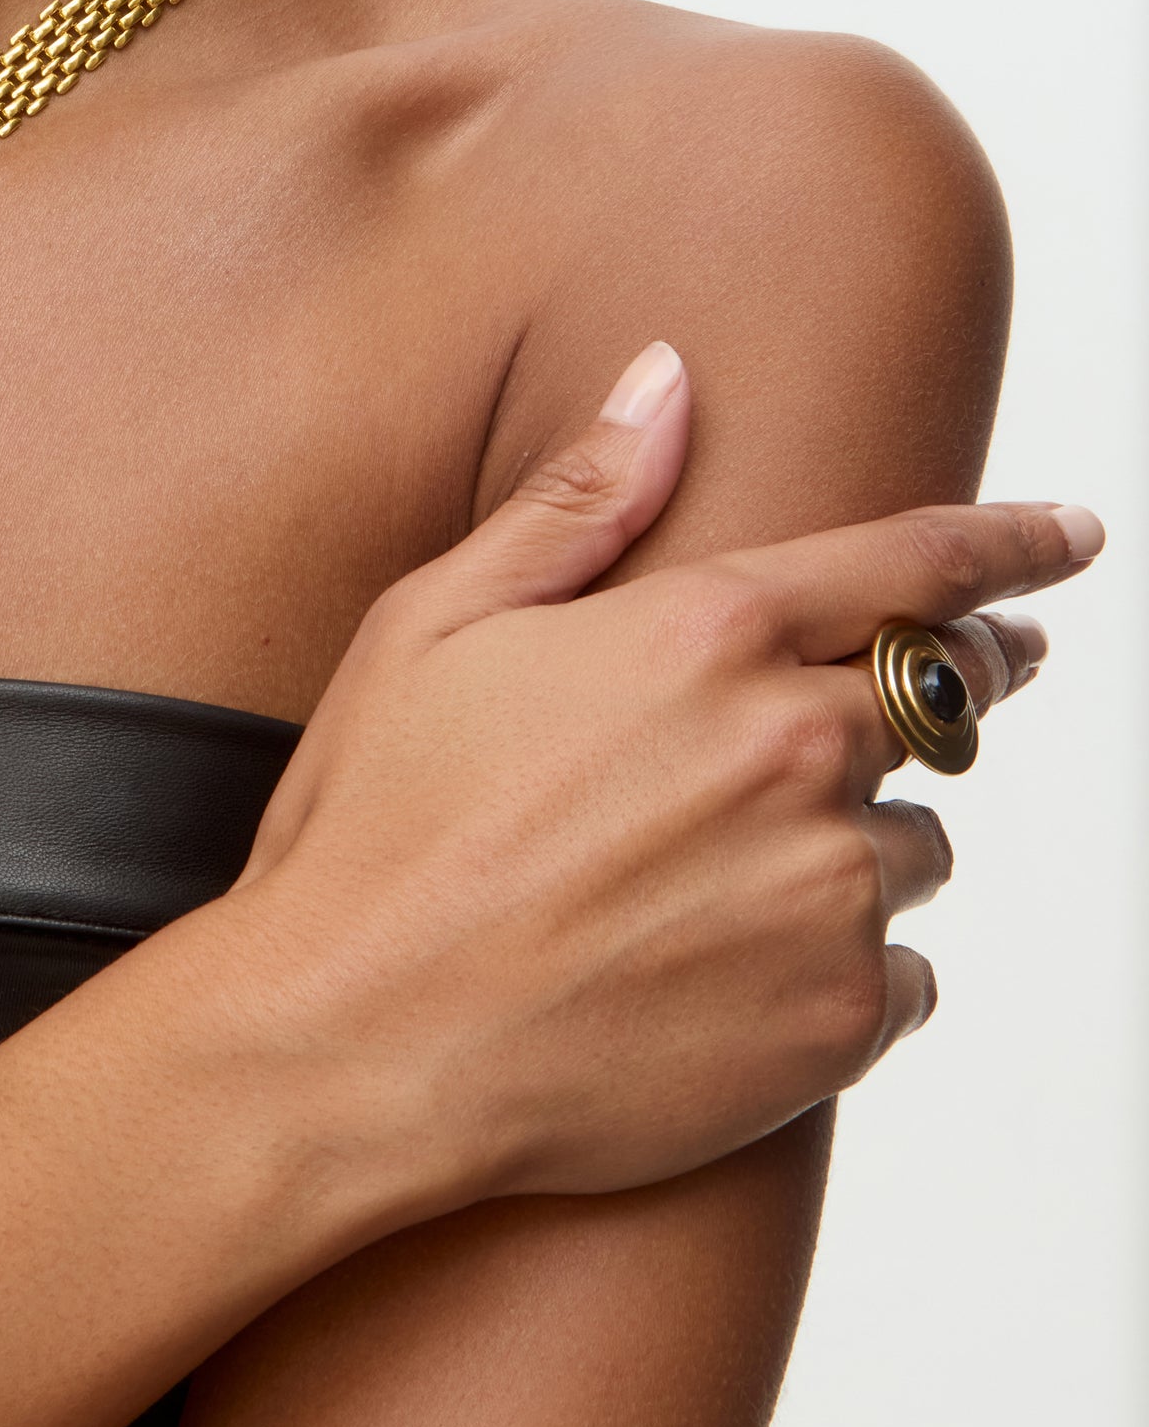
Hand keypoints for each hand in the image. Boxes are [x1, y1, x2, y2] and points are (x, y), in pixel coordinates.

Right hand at [227, 342, 1098, 1215]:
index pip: (913, 564)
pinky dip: (839, 967)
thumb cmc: (374, 830)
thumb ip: (579, 500)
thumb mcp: (436, 623)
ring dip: (855, 844)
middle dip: (944, 687)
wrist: (355, 1045)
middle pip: (939, 698)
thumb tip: (669, 380)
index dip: (1009, 546)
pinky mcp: (836, 1021)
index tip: (1070, 539)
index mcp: (704, 632)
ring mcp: (826, 890)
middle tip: (896, 711)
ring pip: (917, 843)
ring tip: (716, 883)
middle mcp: (794, 750)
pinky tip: (725, 976)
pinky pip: (902, 974)